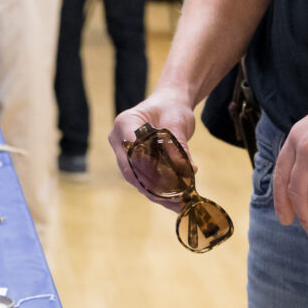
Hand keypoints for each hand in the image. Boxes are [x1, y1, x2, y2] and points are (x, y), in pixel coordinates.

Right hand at [109, 87, 197, 214]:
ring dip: (158, 194)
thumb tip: (187, 169)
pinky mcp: (135, 164)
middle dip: (154, 188)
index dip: (148, 169)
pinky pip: (144, 181)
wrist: (170, 103)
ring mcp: (125, 153)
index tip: (169, 182)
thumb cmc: (171, 107)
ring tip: (179, 204)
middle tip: (177, 200)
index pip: (132, 151)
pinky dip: (160, 192)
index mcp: (124, 123)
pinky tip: (177, 201)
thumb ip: (178, 144)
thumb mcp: (177, 121)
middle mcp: (119, 140)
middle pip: (131, 170)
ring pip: (137, 180)